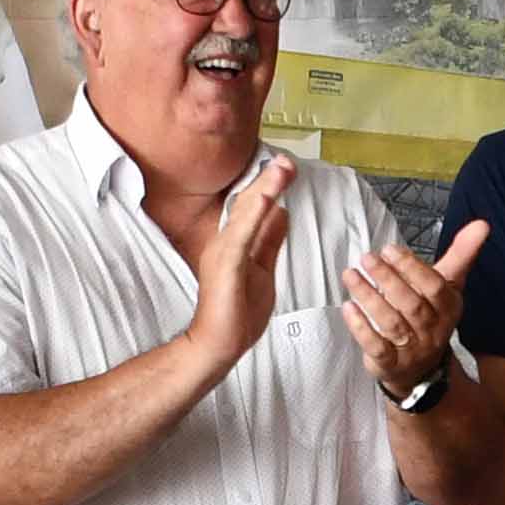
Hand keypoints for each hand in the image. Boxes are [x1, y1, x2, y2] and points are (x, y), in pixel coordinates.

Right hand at [183, 154, 294, 361]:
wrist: (217, 344)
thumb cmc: (237, 312)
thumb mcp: (262, 269)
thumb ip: (269, 241)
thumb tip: (282, 214)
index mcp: (234, 242)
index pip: (253, 206)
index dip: (270, 185)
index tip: (286, 166)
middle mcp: (226, 242)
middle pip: (248, 203)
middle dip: (269, 180)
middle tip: (287, 160)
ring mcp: (223, 253)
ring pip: (246, 214)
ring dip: (264, 189)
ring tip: (281, 168)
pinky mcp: (225, 266)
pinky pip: (241, 237)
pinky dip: (253, 215)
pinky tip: (265, 199)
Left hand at [339, 213, 486, 394]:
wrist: (421, 367)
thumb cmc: (431, 315)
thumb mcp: (448, 285)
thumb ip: (461, 254)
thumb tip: (481, 224)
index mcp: (448, 308)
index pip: (435, 287)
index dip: (412, 267)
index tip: (390, 249)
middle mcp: (433, 331)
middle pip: (412, 304)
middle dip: (388, 279)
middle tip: (368, 258)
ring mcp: (412, 350)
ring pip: (391, 323)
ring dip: (369, 297)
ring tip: (351, 275)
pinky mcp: (390, 364)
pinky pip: (377, 347)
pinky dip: (361, 327)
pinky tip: (348, 307)